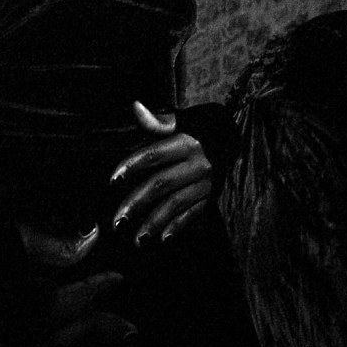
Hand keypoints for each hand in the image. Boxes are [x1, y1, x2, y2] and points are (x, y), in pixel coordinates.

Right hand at [13, 225, 136, 346]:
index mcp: (31, 303)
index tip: (117, 278)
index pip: (77, 295)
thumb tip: (89, 239)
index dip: (100, 285)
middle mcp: (25, 338)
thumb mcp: (4, 242)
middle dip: (103, 331)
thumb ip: (49, 244)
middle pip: (75, 336)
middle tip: (131, 331)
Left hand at [110, 100, 212, 245]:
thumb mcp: (182, 119)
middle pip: (161, 184)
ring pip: (176, 204)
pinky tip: (162, 238)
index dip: (132, 166)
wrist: (234, 136)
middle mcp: (197, 164)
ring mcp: (205, 182)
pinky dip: (178, 226)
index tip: (113, 180)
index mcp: (186, 142)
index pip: (154, 155)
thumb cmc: (199, 127)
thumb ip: (158, 120)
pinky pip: (194, 213)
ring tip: (136, 238)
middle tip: (117, 220)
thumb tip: (135, 107)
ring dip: (155, 222)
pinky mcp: (212, 195)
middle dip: (137, 202)